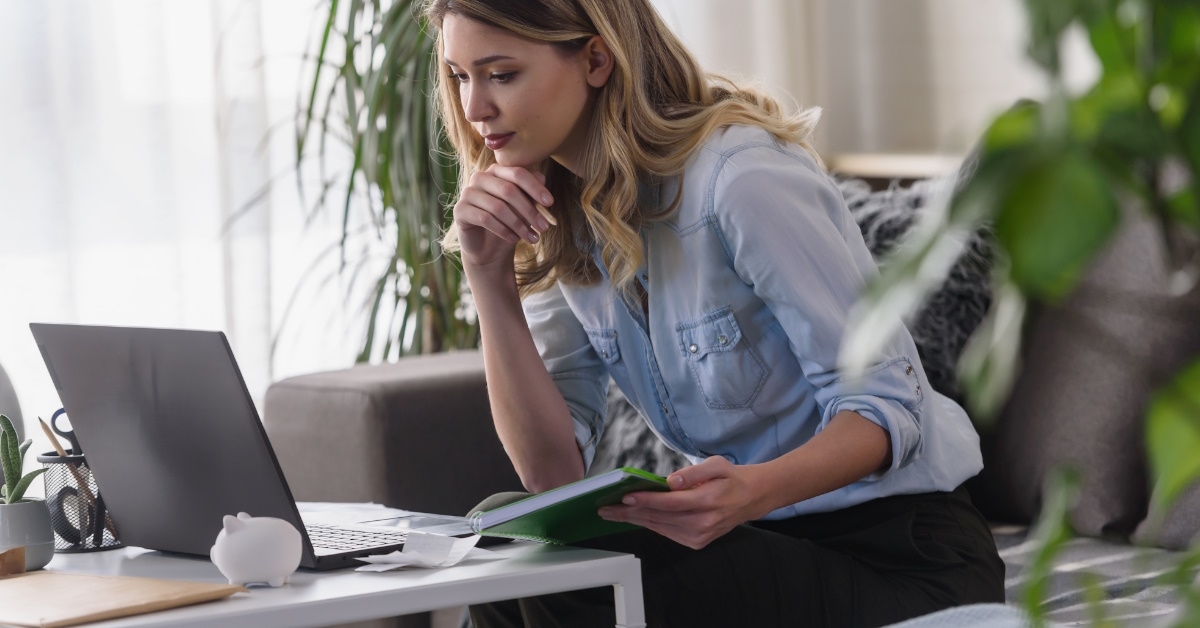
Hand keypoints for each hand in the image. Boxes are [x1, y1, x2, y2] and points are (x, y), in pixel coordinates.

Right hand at [453, 164, 554, 270]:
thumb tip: (542, 177)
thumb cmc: (509, 222)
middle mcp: (480, 178)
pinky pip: (485, 219)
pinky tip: (514, 239)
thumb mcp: (524, 207)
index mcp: (496, 171)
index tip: (550, 203)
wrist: (489, 247)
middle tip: (544, 227)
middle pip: (508, 190)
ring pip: (498, 207)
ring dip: (519, 224)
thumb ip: (530, 192)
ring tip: (532, 238)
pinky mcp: (460, 210)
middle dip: (529, 210)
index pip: (517, 173)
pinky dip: (503, 230)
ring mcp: (467, 193)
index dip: (535, 187)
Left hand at [597, 456, 767, 549]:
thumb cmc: (732, 478)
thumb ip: (694, 472)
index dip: (645, 500)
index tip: (625, 496)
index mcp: (709, 501)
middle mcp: (703, 523)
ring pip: (659, 527)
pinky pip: (667, 532)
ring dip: (634, 520)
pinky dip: (649, 524)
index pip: (670, 502)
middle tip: (606, 507)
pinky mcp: (697, 542)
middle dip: (630, 512)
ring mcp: (699, 536)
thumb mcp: (718, 464)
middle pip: (659, 517)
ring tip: (613, 513)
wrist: (752, 498)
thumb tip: (671, 481)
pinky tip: (634, 517)